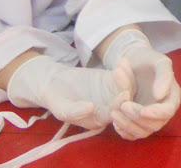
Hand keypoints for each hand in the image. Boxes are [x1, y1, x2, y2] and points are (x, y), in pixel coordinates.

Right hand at [7, 55, 134, 129]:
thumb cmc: (56, 101)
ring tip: (120, 66)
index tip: (124, 94)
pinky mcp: (111, 79)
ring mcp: (112, 93)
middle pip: (123, 100)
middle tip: (122, 76)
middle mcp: (109, 108)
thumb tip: (90, 108)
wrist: (54, 84)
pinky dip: (123, 68)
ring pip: (125, 86)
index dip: (119, 105)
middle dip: (125, 88)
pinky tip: (121, 60)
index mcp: (99, 120)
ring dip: (126, 76)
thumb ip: (74, 111)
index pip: (113, 114)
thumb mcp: (61, 109)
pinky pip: (121, 75)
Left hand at [103, 29, 180, 139]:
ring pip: (142, 132)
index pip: (167, 111)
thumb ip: (164, 75)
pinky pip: (132, 134)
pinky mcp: (138, 123)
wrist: (132, 62)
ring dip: (127, 125)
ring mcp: (150, 118)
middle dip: (137, 118)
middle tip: (123, 106)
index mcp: (172, 97)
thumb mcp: (158, 61)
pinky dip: (123, 131)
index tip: (142, 111)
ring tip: (114, 113)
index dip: (156, 113)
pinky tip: (115, 121)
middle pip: (154, 125)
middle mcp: (163, 111)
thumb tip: (161, 96)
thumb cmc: (147, 59)